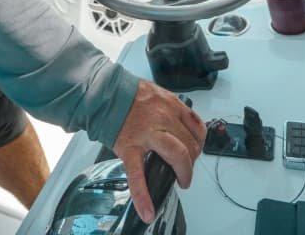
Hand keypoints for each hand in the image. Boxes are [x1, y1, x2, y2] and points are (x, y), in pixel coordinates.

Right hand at [113, 80, 205, 222]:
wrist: (105, 94)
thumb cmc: (130, 95)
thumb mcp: (158, 93)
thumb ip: (172, 108)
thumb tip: (182, 126)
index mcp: (171, 105)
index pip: (196, 127)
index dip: (199, 143)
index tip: (195, 151)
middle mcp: (163, 118)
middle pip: (189, 143)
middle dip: (192, 160)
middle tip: (186, 168)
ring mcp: (147, 135)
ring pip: (176, 154)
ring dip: (184, 172)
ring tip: (182, 181)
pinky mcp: (129, 148)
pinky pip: (137, 175)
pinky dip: (143, 195)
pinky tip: (147, 210)